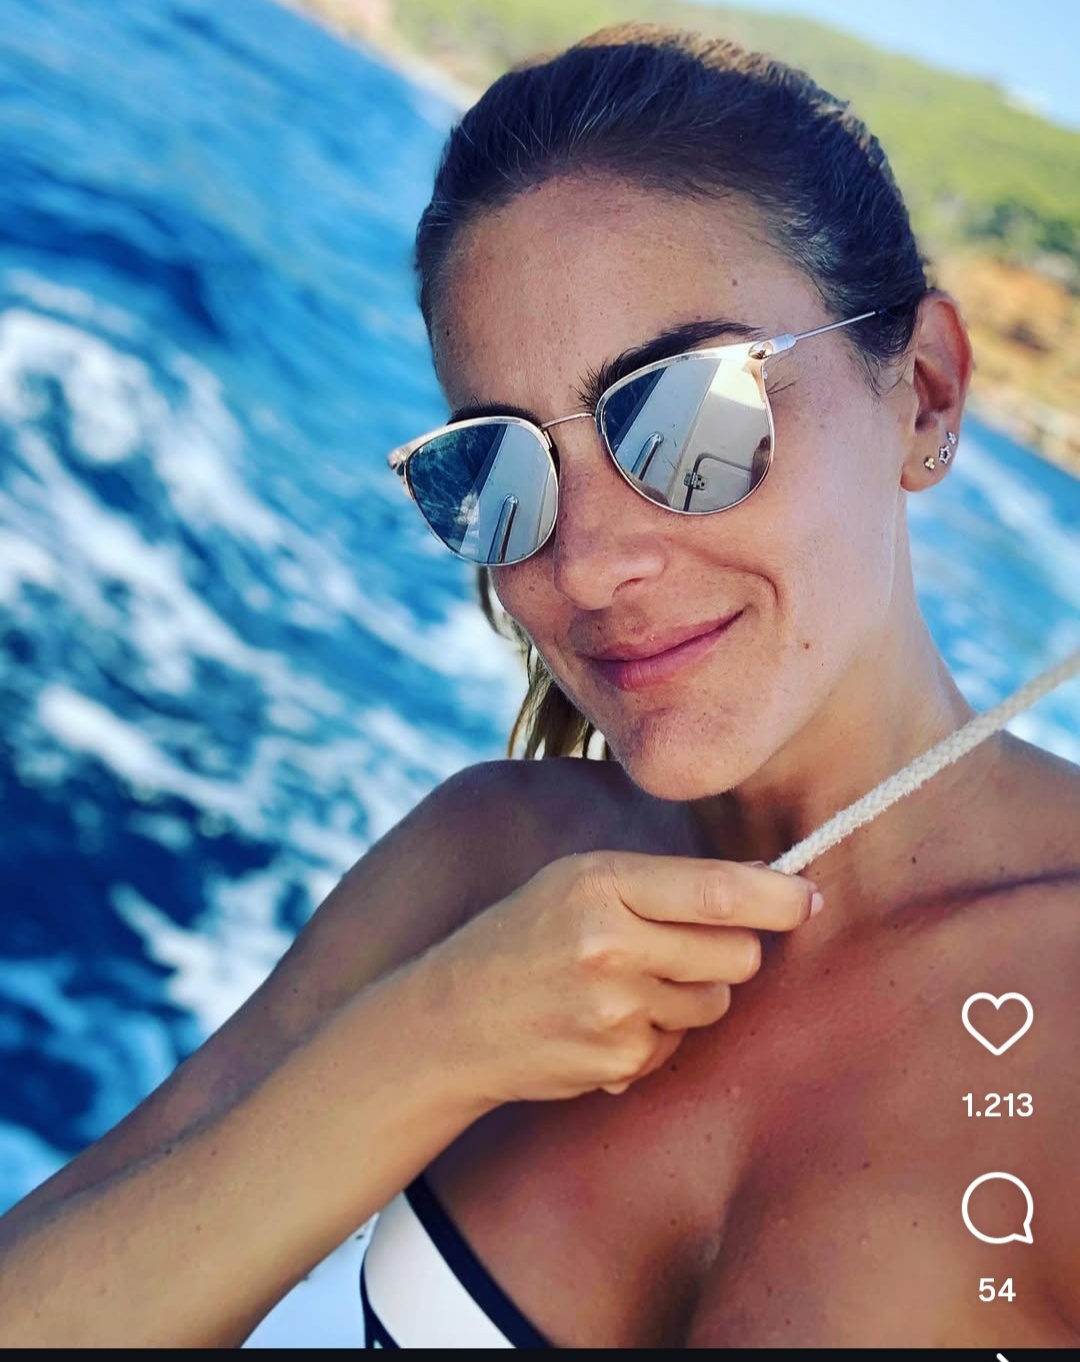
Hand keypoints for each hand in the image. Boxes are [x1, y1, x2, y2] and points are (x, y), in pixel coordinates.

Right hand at [423, 850, 819, 1104]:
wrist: (451, 1021)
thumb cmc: (524, 937)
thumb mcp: (578, 882)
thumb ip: (664, 881)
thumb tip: (764, 878)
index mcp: (600, 882)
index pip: (717, 891)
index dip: (777, 896)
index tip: (808, 897)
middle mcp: (610, 944)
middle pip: (737, 953)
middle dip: (732, 950)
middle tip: (685, 946)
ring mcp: (615, 1010)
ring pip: (716, 1001)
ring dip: (692, 993)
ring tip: (628, 984)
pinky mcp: (619, 1061)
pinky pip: (682, 1044)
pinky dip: (658, 1035)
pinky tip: (605, 1022)